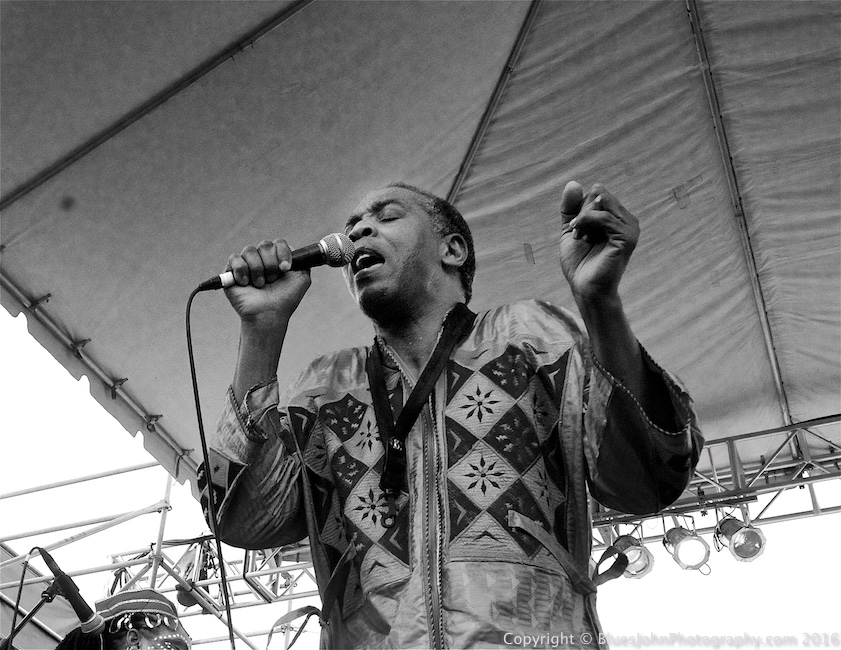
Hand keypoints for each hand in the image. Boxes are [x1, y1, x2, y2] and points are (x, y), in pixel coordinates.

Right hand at [224, 239, 311, 327]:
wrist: (268, 314)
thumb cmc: (285, 299)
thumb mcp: (302, 279)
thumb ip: (304, 261)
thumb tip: (297, 249)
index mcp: (278, 259)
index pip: (279, 243)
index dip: (282, 253)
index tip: (285, 269)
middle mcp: (263, 259)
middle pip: (265, 245)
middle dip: (271, 264)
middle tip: (272, 280)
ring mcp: (247, 264)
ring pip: (249, 250)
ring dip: (258, 269)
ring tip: (260, 285)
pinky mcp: (232, 271)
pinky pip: (235, 258)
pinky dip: (242, 271)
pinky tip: (245, 283)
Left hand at [559, 181, 639, 301]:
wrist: (585, 288)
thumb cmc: (580, 263)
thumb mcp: (571, 229)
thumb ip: (570, 208)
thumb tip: (573, 183)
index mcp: (617, 217)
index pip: (597, 192)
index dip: (580, 207)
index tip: (575, 229)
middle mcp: (627, 219)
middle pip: (599, 194)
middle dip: (582, 211)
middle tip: (578, 233)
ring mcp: (630, 227)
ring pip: (600, 202)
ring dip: (583, 219)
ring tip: (581, 237)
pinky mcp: (628, 237)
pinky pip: (603, 217)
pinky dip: (586, 224)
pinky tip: (583, 237)